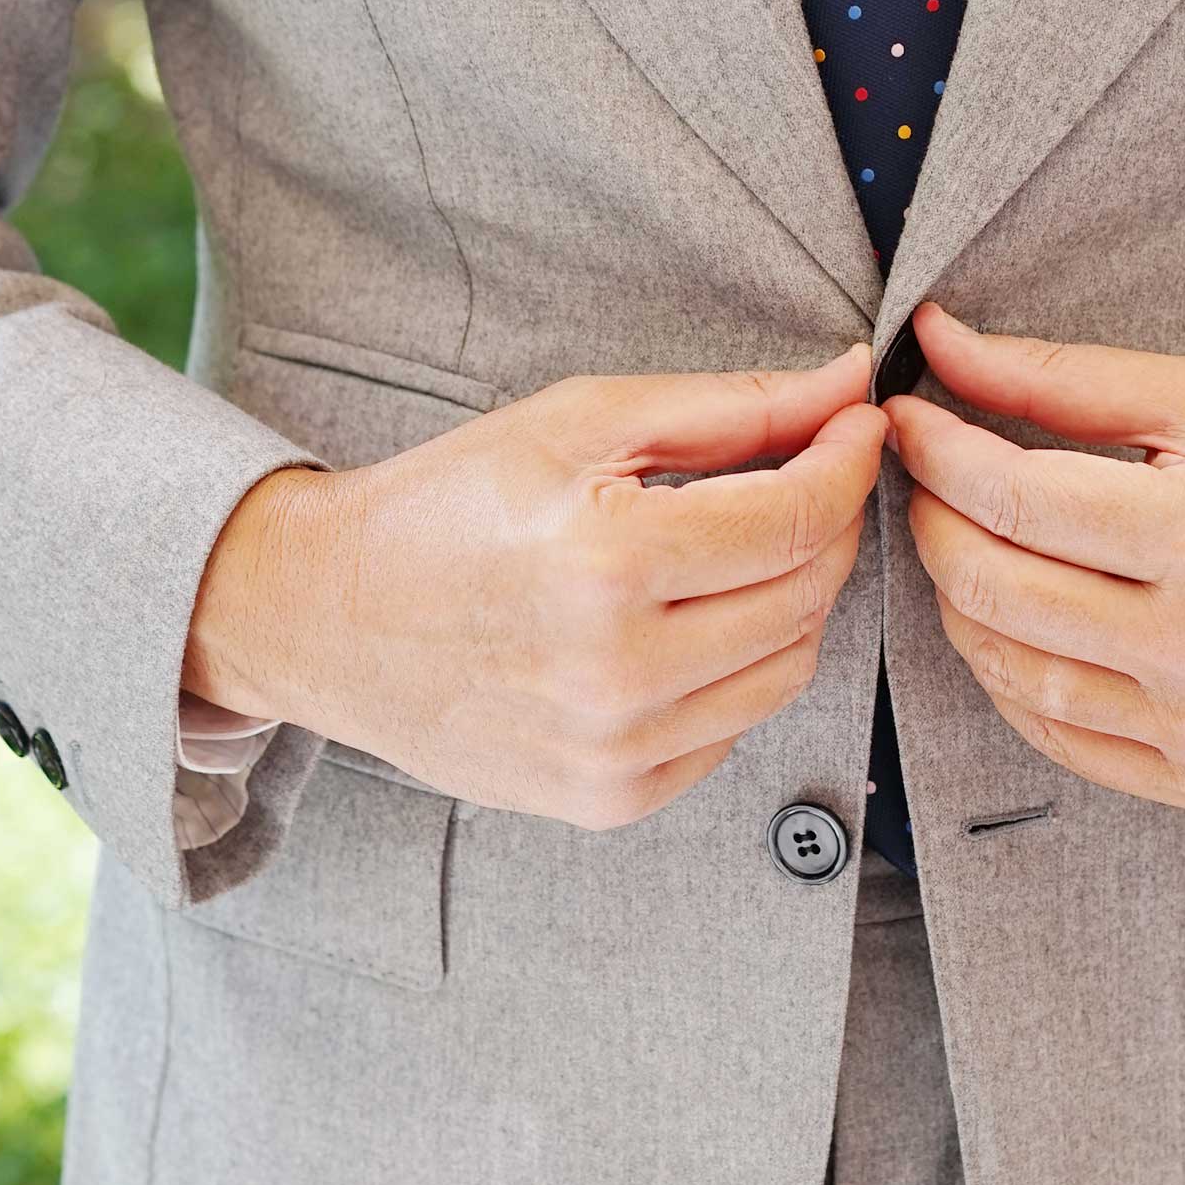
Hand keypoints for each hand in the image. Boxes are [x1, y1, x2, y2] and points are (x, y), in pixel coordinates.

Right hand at [186, 345, 886, 827]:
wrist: (328, 617)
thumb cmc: (447, 506)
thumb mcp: (579, 422)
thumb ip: (728, 407)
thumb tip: (845, 385)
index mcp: (609, 564)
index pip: (798, 517)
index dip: (848, 460)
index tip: (855, 425)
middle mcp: (618, 673)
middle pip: (807, 594)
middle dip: (826, 523)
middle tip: (802, 475)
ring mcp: (616, 751)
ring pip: (787, 669)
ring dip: (791, 599)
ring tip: (739, 549)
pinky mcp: (609, 800)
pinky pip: (732, 731)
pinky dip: (735, 670)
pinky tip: (686, 625)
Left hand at [884, 301, 1184, 811]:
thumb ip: (1064, 377)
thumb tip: (937, 340)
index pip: (1012, 500)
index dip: (936, 453)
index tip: (909, 419)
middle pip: (995, 590)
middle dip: (934, 525)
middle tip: (927, 481)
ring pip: (1011, 673)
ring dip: (961, 602)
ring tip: (968, 545)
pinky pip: (1059, 739)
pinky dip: (1011, 679)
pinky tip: (1015, 624)